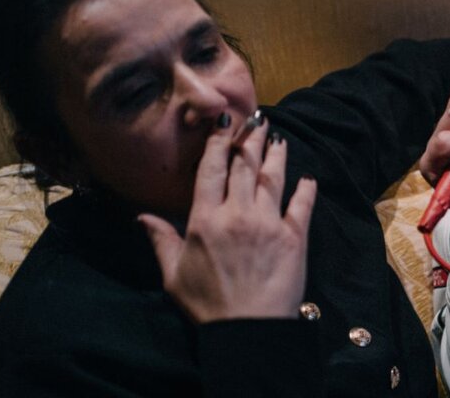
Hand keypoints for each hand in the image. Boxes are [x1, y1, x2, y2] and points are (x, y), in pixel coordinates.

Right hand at [139, 115, 316, 322]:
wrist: (247, 331)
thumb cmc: (206, 306)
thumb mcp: (173, 275)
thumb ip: (161, 240)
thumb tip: (142, 215)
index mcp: (205, 220)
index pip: (212, 170)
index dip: (218, 141)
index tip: (225, 120)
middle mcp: (237, 214)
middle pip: (244, 167)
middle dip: (250, 139)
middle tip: (257, 119)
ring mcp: (268, 223)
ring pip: (272, 179)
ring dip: (275, 155)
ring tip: (278, 138)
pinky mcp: (294, 238)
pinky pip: (301, 206)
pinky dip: (306, 189)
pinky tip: (308, 178)